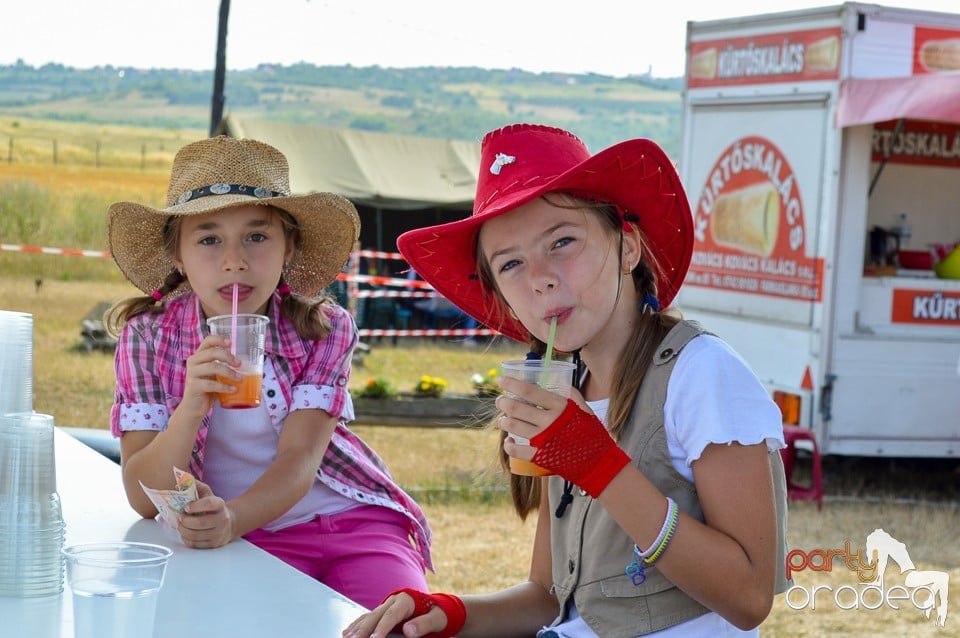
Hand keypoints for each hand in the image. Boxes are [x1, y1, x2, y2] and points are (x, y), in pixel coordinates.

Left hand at [179, 480, 235, 548]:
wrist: (229, 523)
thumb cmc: (213, 508)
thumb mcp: (207, 494)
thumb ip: (194, 486)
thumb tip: (179, 484)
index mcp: (220, 505)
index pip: (209, 504)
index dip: (196, 505)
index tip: (186, 507)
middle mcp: (222, 519)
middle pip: (200, 523)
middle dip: (185, 521)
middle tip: (180, 518)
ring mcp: (219, 533)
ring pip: (196, 535)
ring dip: (183, 531)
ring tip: (180, 526)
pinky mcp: (214, 544)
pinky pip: (196, 544)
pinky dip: (186, 539)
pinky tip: (185, 534)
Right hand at [181, 334, 240, 418]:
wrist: (194, 407)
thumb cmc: (208, 389)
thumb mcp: (216, 375)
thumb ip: (225, 368)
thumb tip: (249, 367)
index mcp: (199, 356)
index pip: (208, 341)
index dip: (219, 339)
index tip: (231, 343)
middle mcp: (194, 362)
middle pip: (213, 352)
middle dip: (229, 357)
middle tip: (239, 364)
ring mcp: (192, 373)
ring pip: (213, 367)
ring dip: (229, 372)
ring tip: (240, 379)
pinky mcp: (193, 386)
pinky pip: (211, 384)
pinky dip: (224, 387)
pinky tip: (233, 390)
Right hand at [342, 589, 463, 637]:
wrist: (436, 608)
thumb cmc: (438, 614)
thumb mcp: (437, 619)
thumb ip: (424, 623)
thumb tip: (408, 631)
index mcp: (406, 600)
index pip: (392, 615)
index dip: (382, 627)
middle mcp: (393, 601)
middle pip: (375, 615)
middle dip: (364, 629)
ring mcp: (386, 606)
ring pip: (368, 616)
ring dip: (357, 628)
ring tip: (346, 637)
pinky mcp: (382, 613)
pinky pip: (367, 618)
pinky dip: (357, 625)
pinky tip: (347, 633)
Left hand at [499, 385, 630, 497]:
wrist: (601, 463)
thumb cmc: (594, 436)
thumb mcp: (586, 411)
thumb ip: (573, 396)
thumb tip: (561, 383)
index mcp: (560, 407)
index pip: (530, 391)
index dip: (513, 384)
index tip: (501, 380)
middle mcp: (550, 421)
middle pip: (517, 408)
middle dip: (504, 403)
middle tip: (500, 401)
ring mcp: (544, 440)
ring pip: (514, 427)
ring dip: (504, 422)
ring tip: (502, 420)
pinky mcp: (541, 457)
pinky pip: (517, 450)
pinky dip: (509, 444)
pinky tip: (508, 441)